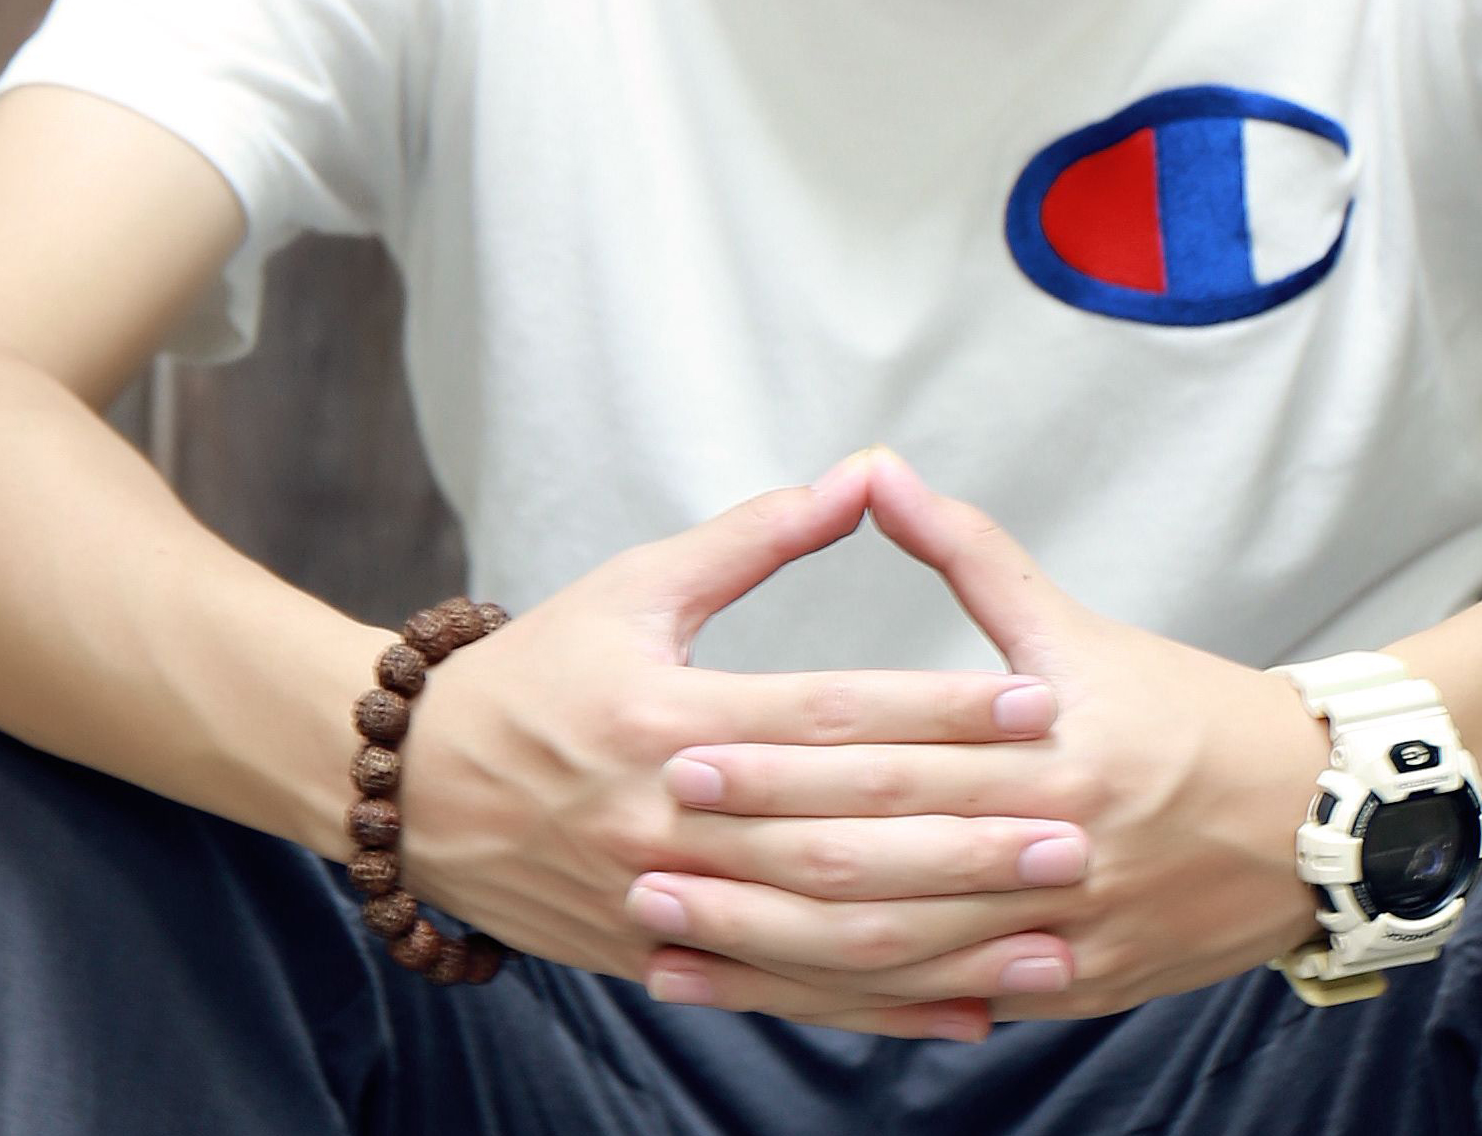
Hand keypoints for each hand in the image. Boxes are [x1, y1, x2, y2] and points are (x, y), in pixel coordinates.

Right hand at [391, 455, 1085, 1037]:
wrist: (409, 791)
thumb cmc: (535, 671)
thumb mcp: (633, 587)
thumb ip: (755, 538)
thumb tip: (861, 473)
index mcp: (666, 719)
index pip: (828, 716)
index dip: (936, 710)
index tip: (1036, 702)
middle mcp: (665, 821)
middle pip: (841, 836)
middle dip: (964, 837)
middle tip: (1073, 828)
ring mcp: (661, 903)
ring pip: (824, 934)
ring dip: (944, 939)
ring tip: (1046, 930)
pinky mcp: (659, 959)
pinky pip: (788, 994)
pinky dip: (880, 1008)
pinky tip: (967, 1006)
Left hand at [632, 449, 1330, 1022]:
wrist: (1317, 816)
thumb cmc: (1184, 707)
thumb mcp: (1075, 625)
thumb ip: (966, 552)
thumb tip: (875, 468)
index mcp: (1049, 742)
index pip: (885, 751)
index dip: (779, 757)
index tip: (680, 750)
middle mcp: (1056, 841)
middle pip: (876, 863)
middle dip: (751, 864)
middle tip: (644, 853)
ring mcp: (1065, 928)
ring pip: (898, 955)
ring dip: (777, 954)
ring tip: (675, 942)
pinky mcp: (1076, 988)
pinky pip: (947, 1007)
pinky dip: (858, 1009)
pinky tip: (779, 1000)